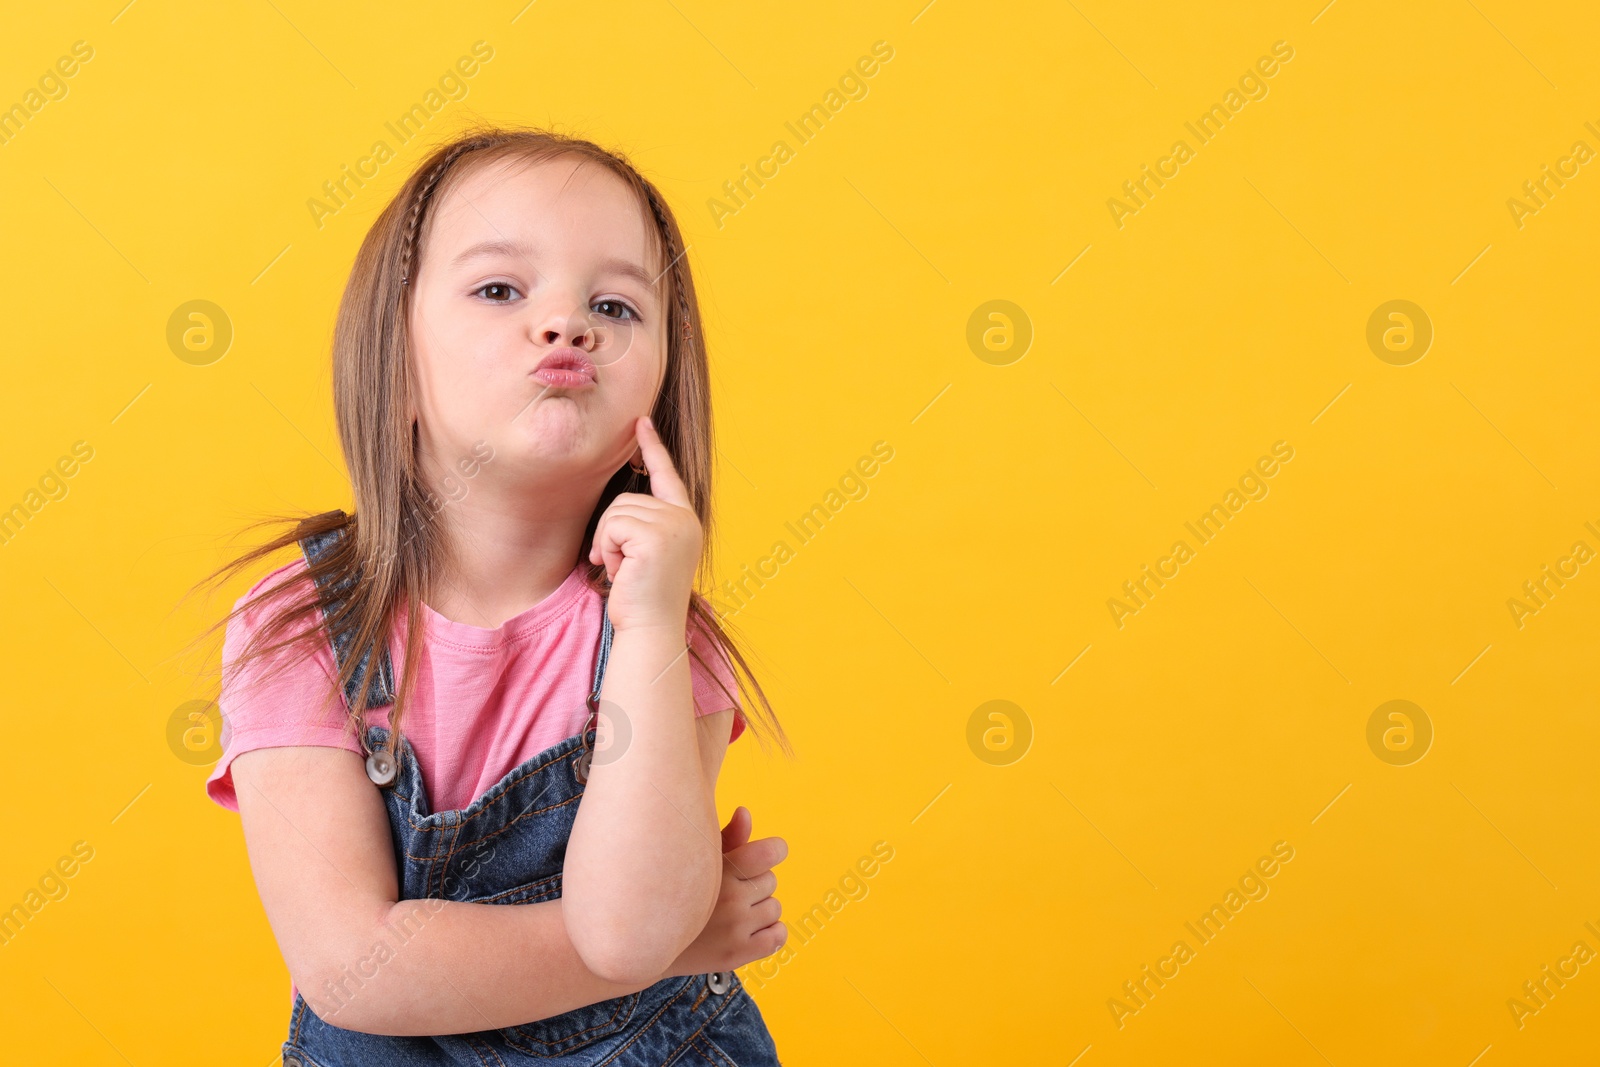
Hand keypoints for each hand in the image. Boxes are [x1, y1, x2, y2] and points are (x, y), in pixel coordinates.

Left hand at [587, 416, 702, 633]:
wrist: (651, 629)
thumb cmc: (642, 599)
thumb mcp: (646, 554)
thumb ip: (642, 526)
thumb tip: (620, 507)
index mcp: (685, 521)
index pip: (666, 476)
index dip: (653, 447)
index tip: (640, 421)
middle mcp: (685, 519)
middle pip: (628, 497)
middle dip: (612, 531)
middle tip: (621, 566)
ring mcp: (674, 526)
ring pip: (617, 510)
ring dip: (609, 542)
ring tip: (623, 570)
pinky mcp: (656, 536)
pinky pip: (613, 524)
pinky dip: (608, 548)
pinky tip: (620, 571)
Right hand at [660, 806, 787, 978]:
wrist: (648, 942)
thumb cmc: (676, 891)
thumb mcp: (695, 858)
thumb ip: (727, 837)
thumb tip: (745, 812)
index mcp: (721, 870)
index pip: (771, 852)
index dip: (774, 850)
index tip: (769, 853)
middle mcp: (731, 899)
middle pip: (771, 881)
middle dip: (756, 883)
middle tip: (730, 890)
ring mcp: (735, 929)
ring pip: (775, 908)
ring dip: (761, 909)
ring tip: (733, 911)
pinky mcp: (737, 954)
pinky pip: (778, 937)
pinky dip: (772, 932)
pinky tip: (751, 928)